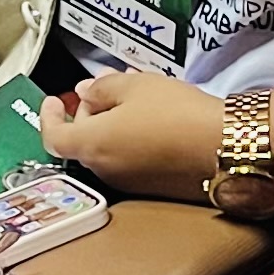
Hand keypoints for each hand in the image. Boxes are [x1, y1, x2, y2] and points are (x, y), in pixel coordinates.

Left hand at [36, 70, 234, 202]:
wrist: (225, 146)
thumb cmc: (178, 113)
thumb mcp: (135, 86)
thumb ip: (102, 88)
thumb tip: (85, 93)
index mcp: (93, 145)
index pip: (53, 137)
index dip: (48, 117)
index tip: (53, 101)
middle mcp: (105, 170)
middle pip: (81, 142)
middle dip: (87, 114)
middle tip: (105, 90)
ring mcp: (128, 183)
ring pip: (105, 150)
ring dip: (109, 126)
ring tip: (134, 100)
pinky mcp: (151, 188)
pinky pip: (128, 161)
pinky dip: (128, 141)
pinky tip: (151, 121)